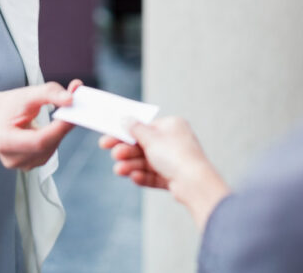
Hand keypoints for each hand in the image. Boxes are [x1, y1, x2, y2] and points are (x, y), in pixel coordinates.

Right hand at [0, 79, 81, 170]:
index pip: (39, 140)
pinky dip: (56, 138)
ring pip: (51, 149)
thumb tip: (72, 99)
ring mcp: (21, 165)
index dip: (60, 128)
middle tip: (75, 109)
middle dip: (63, 127)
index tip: (75, 112)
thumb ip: (50, 93)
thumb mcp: (27, 94)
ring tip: (59, 116)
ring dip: (60, 132)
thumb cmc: (10, 106)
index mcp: (4, 141)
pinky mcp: (30, 165)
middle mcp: (11, 158)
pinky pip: (50, 151)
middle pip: (47, 145)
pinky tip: (51, 127)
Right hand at [100, 116, 229, 226]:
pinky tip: (134, 177)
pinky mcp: (174, 178)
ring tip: (119, 170)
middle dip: (128, 152)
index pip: (144, 128)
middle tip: (113, 154)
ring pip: (147, 162)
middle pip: (144, 146)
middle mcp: (174, 141)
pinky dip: (143, 176)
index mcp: (172, 126)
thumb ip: (136, 129)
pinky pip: (154, 175)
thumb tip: (126, 119)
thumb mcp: (151, 138)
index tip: (107, 139)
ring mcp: (174, 160)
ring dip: (132, 165)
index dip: (125, 134)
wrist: (195, 183)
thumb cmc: (176, 155)